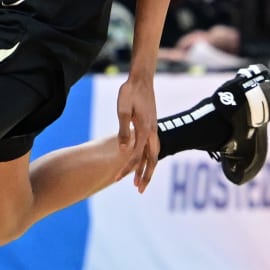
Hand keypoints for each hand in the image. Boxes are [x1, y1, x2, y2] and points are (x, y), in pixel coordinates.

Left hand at [116, 73, 159, 192]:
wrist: (141, 78)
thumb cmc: (130, 92)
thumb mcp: (122, 109)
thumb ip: (123, 130)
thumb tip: (122, 150)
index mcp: (145, 130)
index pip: (135, 155)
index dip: (125, 168)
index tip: (115, 179)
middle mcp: (152, 131)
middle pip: (151, 159)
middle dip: (145, 176)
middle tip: (139, 190)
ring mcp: (153, 128)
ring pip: (154, 154)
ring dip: (148, 168)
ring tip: (141, 181)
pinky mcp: (151, 125)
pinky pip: (152, 146)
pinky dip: (149, 157)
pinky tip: (143, 160)